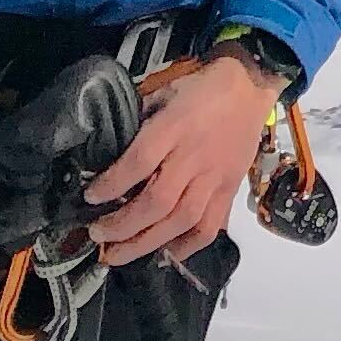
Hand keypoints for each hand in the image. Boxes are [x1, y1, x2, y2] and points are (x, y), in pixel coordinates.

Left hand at [83, 53, 277, 267]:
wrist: (251, 85)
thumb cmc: (202, 88)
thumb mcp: (163, 92)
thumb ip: (138, 120)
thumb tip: (108, 149)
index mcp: (176, 126)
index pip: (138, 162)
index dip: (111, 185)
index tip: (90, 198)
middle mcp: (195, 157)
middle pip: (157, 201)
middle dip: (122, 226)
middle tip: (97, 236)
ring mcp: (215, 177)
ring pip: (181, 221)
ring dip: (145, 243)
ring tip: (117, 255)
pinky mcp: (229, 190)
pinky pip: (209, 227)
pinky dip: (186, 247)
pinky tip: (164, 255)